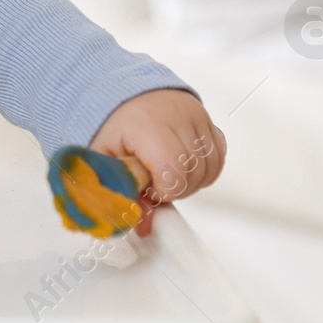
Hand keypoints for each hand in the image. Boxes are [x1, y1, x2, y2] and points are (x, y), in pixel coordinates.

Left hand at [88, 88, 224, 236]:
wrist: (125, 93)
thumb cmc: (113, 125)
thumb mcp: (105, 158)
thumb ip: (121, 191)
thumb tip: (144, 228)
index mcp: (147, 126)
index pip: (173, 174)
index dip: (162, 191)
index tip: (147, 187)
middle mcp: (178, 118)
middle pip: (192, 175)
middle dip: (173, 189)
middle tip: (152, 181)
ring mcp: (197, 118)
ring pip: (208, 170)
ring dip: (189, 182)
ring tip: (165, 173)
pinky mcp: (209, 122)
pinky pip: (217, 159)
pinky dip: (203, 172)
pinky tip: (181, 168)